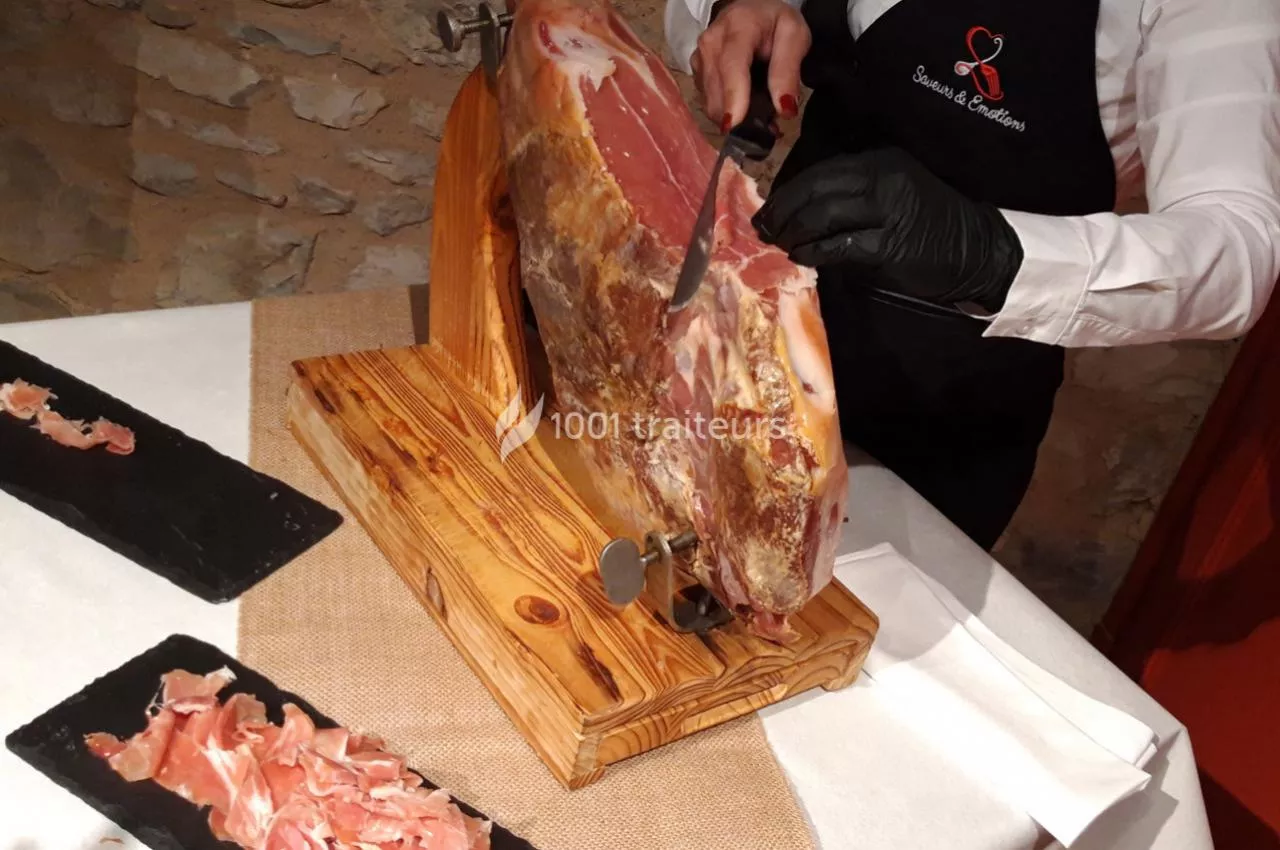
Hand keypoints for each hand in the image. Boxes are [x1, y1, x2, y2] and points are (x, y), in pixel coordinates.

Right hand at [690, 0, 808, 130]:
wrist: (750, 11)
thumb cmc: (774, 23)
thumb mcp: (795, 37)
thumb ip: (788, 71)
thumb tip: (785, 108)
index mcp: (737, 28)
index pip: (732, 66)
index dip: (733, 97)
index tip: (735, 124)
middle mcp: (710, 44)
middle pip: (718, 93)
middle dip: (742, 117)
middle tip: (771, 123)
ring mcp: (699, 60)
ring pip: (712, 104)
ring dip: (736, 117)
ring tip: (760, 112)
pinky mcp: (696, 74)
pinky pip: (709, 103)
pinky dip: (728, 111)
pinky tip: (744, 105)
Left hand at [751, 148, 1022, 311]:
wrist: (975, 248)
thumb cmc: (928, 224)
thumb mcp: (892, 193)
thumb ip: (852, 195)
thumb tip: (798, 210)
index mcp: (880, 162)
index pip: (821, 173)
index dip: (788, 192)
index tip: (767, 209)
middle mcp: (883, 179)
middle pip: (816, 190)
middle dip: (782, 211)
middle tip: (763, 228)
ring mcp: (888, 210)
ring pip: (823, 216)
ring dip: (793, 232)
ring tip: (779, 244)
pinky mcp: (890, 244)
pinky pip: (839, 246)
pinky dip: (814, 251)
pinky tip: (802, 256)